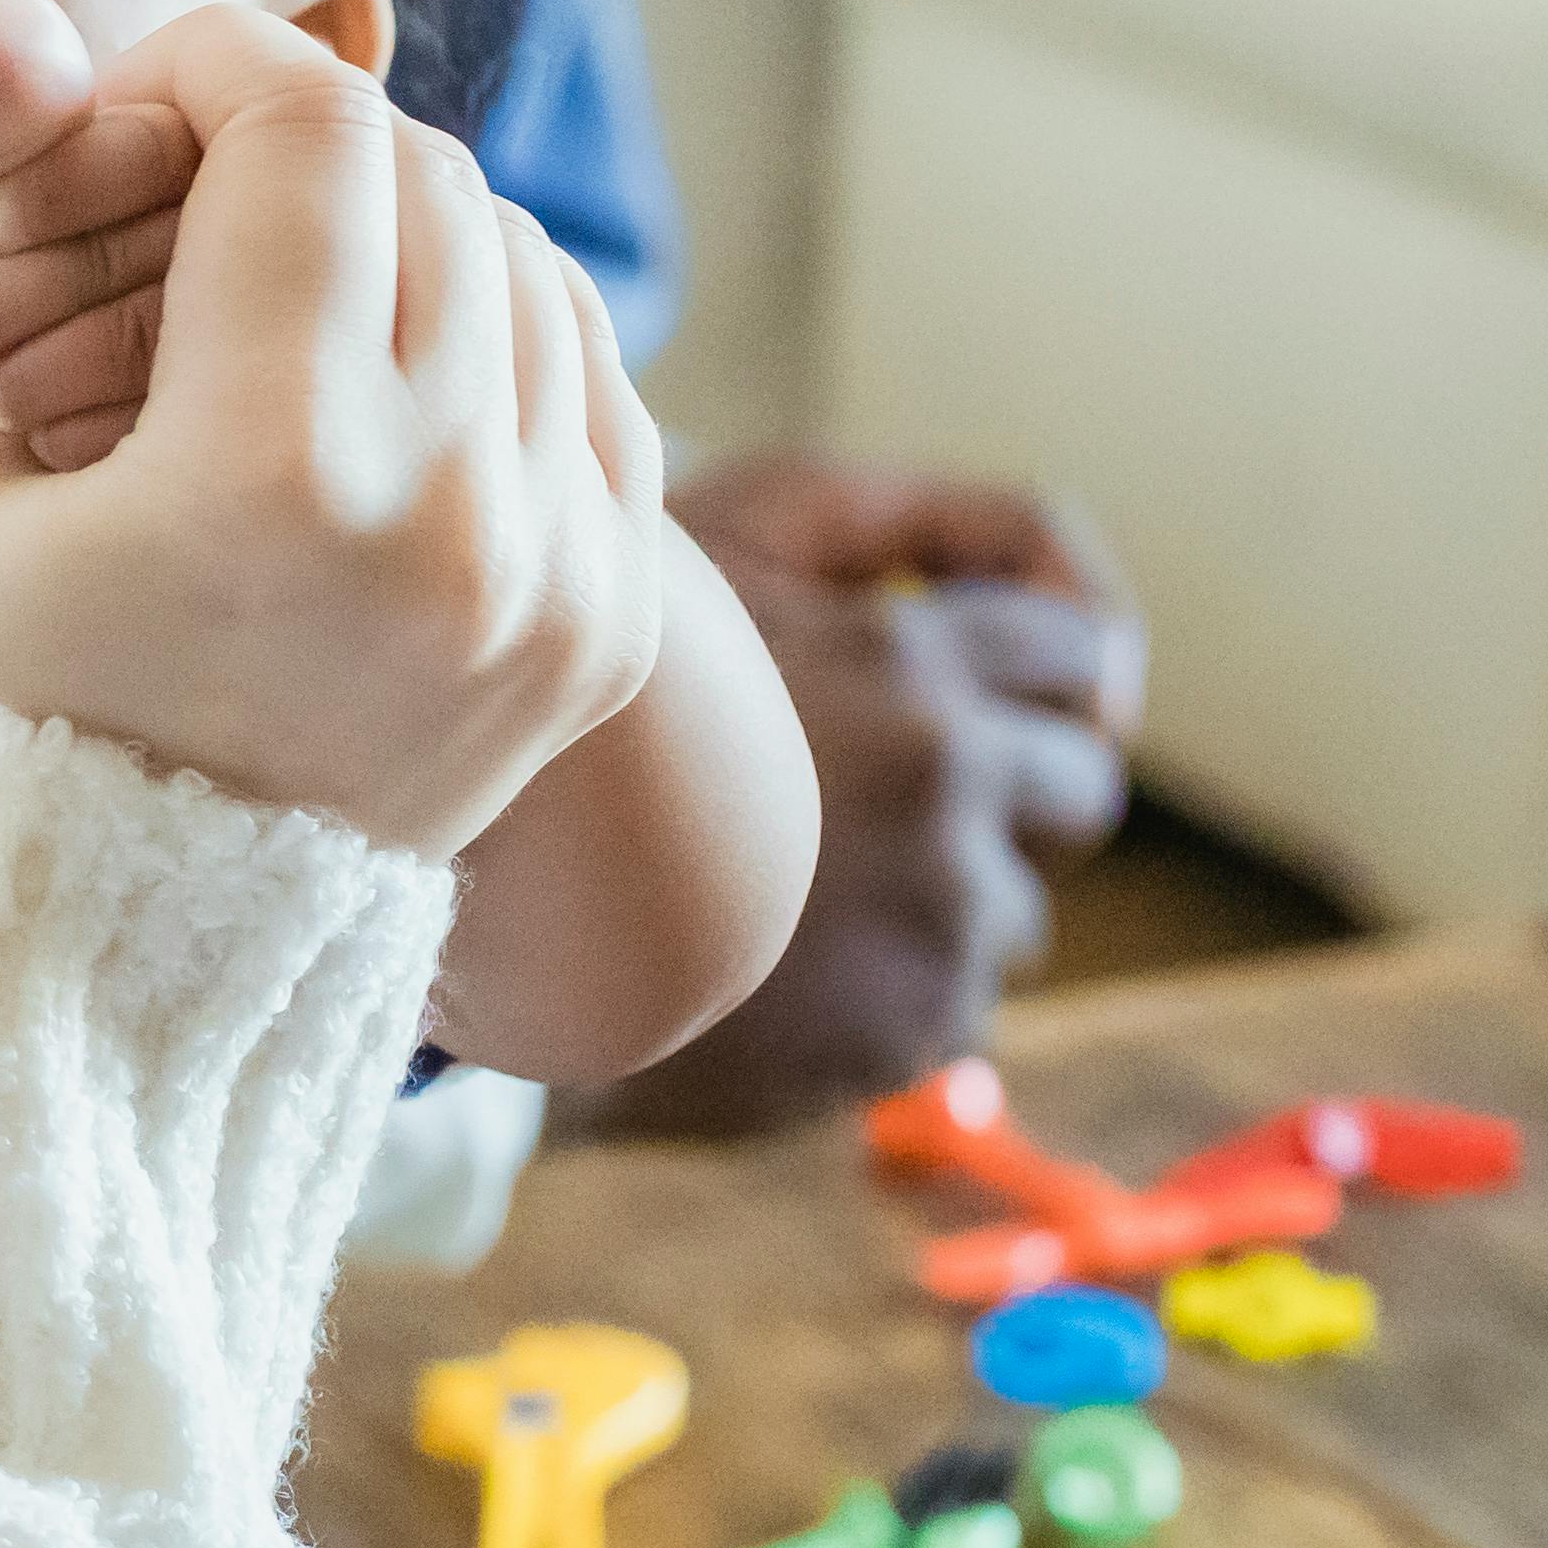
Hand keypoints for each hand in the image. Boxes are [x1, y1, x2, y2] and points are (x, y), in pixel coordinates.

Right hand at [0, 0, 668, 861]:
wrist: (125, 976)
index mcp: (274, 477)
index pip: (310, 131)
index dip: (211, 70)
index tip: (130, 111)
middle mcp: (454, 523)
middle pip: (426, 175)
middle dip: (293, 151)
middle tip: (172, 213)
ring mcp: (559, 580)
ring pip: (522, 260)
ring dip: (395, 236)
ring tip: (259, 313)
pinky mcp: (610, 623)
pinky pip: (588, 379)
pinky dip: (487, 337)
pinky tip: (368, 388)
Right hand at [562, 457, 1139, 1138]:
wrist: (463, 876)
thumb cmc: (590, 685)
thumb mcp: (717, 536)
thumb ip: (888, 517)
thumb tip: (1064, 598)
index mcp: (911, 660)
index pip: (1084, 652)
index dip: (1063, 668)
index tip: (1032, 693)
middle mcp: (947, 786)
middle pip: (1079, 791)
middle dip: (1011, 787)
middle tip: (895, 789)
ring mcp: (937, 919)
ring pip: (1012, 908)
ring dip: (937, 892)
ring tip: (797, 882)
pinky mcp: (906, 1030)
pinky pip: (949, 1005)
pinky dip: (880, 984)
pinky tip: (772, 960)